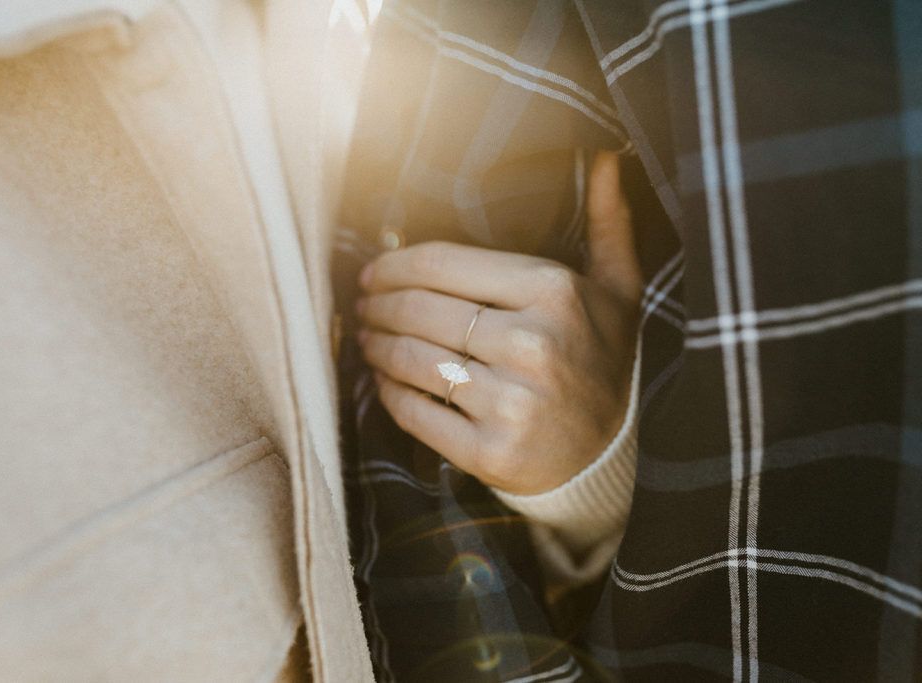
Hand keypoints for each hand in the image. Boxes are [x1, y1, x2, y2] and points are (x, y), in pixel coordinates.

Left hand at [356, 152, 641, 495]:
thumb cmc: (603, 361)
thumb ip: (608, 224)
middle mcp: (533, 345)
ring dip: (375, 346)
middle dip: (378, 304)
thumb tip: (609, 158)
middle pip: (419, 311)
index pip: (444, 265)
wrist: (613, 456)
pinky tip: (382, 380)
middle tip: (363, 304)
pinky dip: (389, 394)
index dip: (394, 265)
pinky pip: (415, 413)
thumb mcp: (618, 291)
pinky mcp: (491, 451)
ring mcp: (511, 403)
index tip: (373, 271)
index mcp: (554, 293)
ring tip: (366, 338)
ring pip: (411, 361)